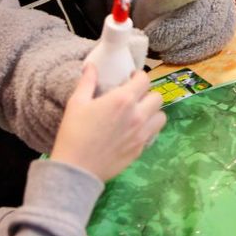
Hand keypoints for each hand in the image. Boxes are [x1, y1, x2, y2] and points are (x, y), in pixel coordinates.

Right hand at [50, 65, 164, 181]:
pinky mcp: (140, 150)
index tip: (129, 79)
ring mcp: (141, 134)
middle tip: (134, 97)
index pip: (144, 79)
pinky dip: (149, 129)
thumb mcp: (77, 102)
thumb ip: (88, 81)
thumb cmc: (74, 132)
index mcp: (123, 99)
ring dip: (152, 112)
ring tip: (139, 113)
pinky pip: (154, 134)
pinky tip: (135, 130)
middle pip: (157, 97)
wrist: (77, 169)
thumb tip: (91, 66)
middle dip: (147, 93)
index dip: (138, 76)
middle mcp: (138, 115)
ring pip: (161, 116)